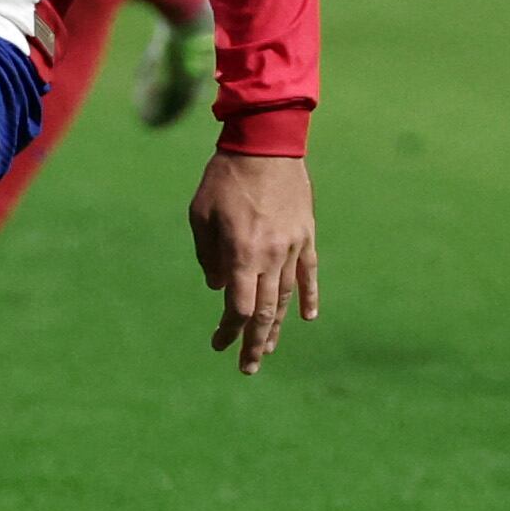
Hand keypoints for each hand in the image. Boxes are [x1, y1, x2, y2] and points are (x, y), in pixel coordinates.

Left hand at [191, 151, 318, 374]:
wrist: (266, 143)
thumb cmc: (225, 177)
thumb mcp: (201, 215)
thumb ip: (208, 255)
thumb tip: (217, 287)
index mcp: (242, 253)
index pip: (238, 307)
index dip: (229, 330)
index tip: (218, 345)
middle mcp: (270, 256)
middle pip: (265, 312)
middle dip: (255, 343)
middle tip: (248, 367)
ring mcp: (292, 246)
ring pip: (286, 297)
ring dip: (278, 326)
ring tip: (268, 349)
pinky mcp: (305, 234)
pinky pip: (308, 272)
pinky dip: (308, 296)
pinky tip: (307, 317)